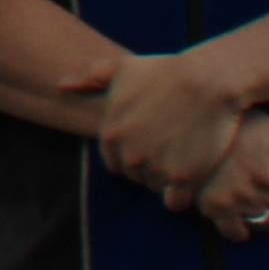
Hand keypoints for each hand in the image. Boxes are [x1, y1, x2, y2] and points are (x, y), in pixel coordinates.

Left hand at [94, 43, 255, 196]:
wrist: (208, 81)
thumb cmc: (166, 72)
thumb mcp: (123, 68)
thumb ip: (90, 78)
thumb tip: (61, 85)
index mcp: (111, 133)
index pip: (115, 162)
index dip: (132, 155)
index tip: (150, 143)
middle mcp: (129, 154)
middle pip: (136, 175)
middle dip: (149, 166)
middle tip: (170, 148)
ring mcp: (155, 168)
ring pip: (156, 187)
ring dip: (167, 179)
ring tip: (184, 158)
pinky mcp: (183, 179)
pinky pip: (176, 201)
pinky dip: (183, 194)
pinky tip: (192, 178)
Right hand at [181, 112, 268, 240]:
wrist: (191, 111)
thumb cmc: (238, 121)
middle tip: (256, 177)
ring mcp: (244, 194)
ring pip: (266, 222)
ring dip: (257, 212)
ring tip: (242, 190)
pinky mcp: (216, 205)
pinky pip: (237, 233)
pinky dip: (235, 227)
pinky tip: (230, 211)